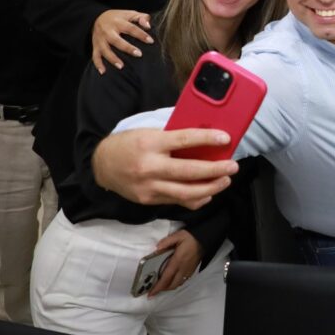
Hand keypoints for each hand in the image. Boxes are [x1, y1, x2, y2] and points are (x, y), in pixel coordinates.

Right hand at [92, 9, 153, 73]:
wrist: (96, 18)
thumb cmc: (118, 18)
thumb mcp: (130, 14)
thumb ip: (141, 17)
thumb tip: (148, 26)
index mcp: (118, 22)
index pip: (131, 28)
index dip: (141, 34)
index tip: (151, 41)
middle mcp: (108, 31)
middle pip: (117, 40)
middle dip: (127, 48)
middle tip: (139, 54)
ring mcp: (100, 39)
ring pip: (105, 50)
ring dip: (112, 58)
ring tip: (121, 66)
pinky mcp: (95, 46)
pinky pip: (95, 56)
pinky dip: (98, 64)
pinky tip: (103, 72)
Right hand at [92, 128, 237, 209]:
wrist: (101, 164)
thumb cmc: (130, 143)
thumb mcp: (149, 132)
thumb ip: (173, 138)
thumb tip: (205, 139)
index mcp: (150, 143)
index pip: (184, 140)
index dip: (207, 139)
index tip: (226, 138)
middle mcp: (149, 167)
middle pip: (189, 172)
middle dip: (215, 170)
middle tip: (232, 166)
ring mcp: (148, 187)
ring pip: (186, 193)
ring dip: (211, 188)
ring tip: (225, 180)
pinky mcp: (148, 200)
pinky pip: (177, 201)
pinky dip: (196, 199)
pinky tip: (208, 193)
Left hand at [148, 229, 202, 296]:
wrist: (205, 238)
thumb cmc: (190, 237)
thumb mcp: (177, 235)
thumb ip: (166, 242)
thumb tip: (157, 248)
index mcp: (178, 261)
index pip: (166, 277)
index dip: (158, 287)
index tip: (150, 293)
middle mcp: (183, 268)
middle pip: (172, 285)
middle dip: (162, 289)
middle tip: (154, 289)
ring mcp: (189, 270)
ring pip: (178, 284)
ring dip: (169, 287)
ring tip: (162, 285)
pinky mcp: (193, 270)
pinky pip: (183, 280)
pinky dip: (176, 283)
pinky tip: (173, 279)